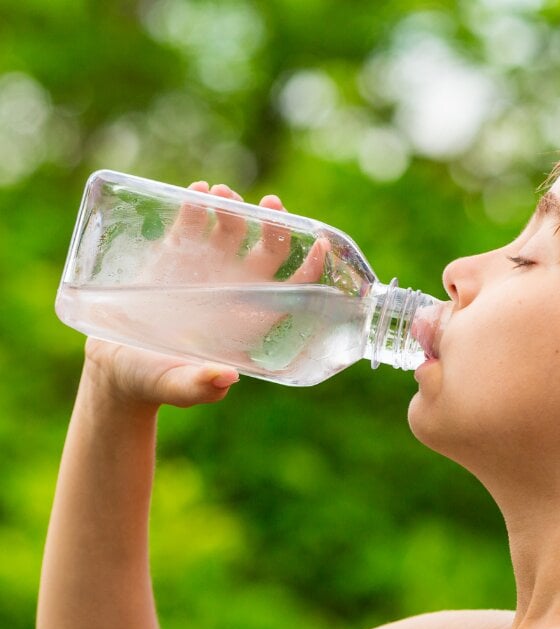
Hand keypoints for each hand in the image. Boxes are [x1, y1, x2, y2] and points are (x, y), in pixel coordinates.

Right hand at [83, 183, 328, 408]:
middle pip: (270, 249)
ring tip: (222, 192)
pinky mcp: (176, 252)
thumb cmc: (155, 381)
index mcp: (250, 318)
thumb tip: (225, 380)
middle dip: (276, 225)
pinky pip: (193, 220)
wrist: (117, 363)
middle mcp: (236, 288)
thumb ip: (200, 386)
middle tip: (271, 204)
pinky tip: (199, 191)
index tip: (322, 245)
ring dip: (234, 206)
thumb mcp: (176, 386)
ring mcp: (208, 266)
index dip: (311, 268)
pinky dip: (197, 203)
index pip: (294, 289)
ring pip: (235, 227)